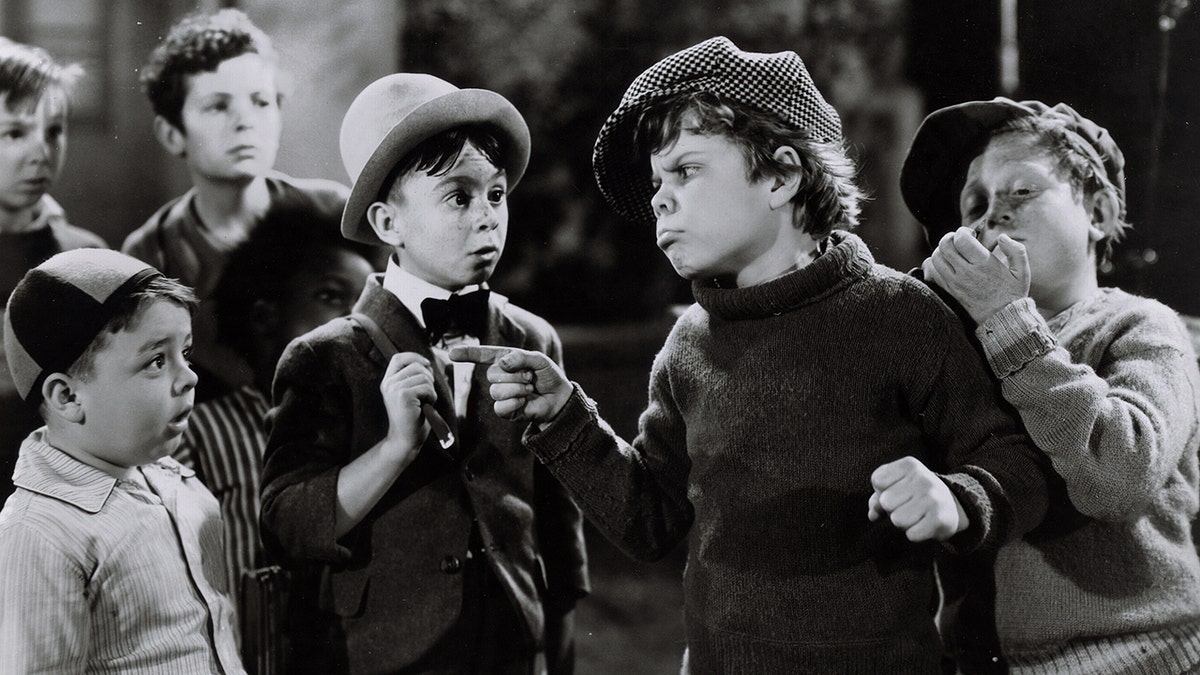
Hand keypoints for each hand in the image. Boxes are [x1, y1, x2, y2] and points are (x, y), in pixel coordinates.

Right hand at [379, 352, 434, 461]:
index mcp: (388, 382)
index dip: (414, 357)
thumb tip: (429, 363)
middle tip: (427, 395)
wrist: (405, 440)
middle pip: (416, 366)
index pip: (398, 358)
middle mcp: (388, 383)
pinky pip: (427, 387)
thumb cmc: (412, 418)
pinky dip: (432, 397)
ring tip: (425, 403)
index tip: (427, 365)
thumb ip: (414, 378)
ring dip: (431, 390)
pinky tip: (426, 407)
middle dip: (428, 378)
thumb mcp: (410, 394)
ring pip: (424, 377)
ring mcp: (395, 389)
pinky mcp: (404, 395)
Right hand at [449, 345, 572, 422]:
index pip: (482, 356)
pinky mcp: (505, 410)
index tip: (452, 354)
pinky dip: (515, 403)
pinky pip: (500, 406)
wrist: (559, 398)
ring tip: (529, 388)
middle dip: (516, 375)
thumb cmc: (549, 376)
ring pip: (496, 390)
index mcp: (505, 360)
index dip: (467, 354)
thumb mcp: (539, 360)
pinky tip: (524, 401)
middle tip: (530, 377)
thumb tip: (503, 363)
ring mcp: (501, 394)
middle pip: (492, 374)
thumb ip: (521, 357)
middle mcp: (500, 376)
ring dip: (517, 388)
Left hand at [868, 456, 967, 541]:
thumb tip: (872, 515)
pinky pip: (911, 535)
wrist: (954, 505)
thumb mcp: (897, 486)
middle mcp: (923, 479)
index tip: (898, 492)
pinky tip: (925, 525)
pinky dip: (915, 534)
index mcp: (909, 465)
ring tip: (916, 516)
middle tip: (908, 506)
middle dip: (892, 509)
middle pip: (885, 502)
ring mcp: (933, 499)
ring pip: (897, 520)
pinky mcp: (940, 519)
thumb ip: (877, 498)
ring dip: (903, 523)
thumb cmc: (916, 494)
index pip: (878, 480)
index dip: (882, 491)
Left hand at [926, 227, 1030, 323]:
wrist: (1001, 321)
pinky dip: (934, 265)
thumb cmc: (1012, 295)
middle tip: (959, 241)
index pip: (960, 239)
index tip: (971, 234)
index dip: (963, 231)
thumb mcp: (1022, 272)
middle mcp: (965, 273)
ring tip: (953, 253)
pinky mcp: (947, 292)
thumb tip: (1002, 237)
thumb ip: (1016, 250)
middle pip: (944, 245)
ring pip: (935, 258)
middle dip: (950, 238)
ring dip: (941, 251)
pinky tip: (946, 265)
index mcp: (983, 264)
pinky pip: (931, 273)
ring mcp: (953, 283)